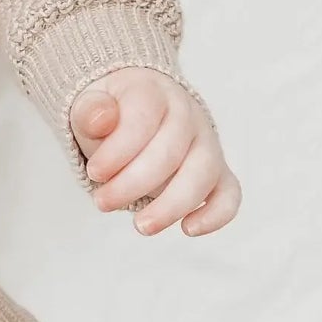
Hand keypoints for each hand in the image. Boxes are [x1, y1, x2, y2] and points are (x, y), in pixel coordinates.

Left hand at [70, 68, 240, 237]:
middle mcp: (187, 114)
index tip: (94, 173)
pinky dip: (216, 214)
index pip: (142, 120)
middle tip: (103, 202)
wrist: (138, 108)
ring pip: (202, 173)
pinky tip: (188, 228)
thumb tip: (101, 118)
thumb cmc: (113, 114)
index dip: (117, 151)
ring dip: (172, 205)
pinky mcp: (218, 170)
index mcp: (153, 92)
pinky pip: (230, 193)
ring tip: (142, 226)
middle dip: (132, 184)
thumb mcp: (91, 108)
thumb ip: (91, 112)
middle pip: (170, 152)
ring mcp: (206, 142)